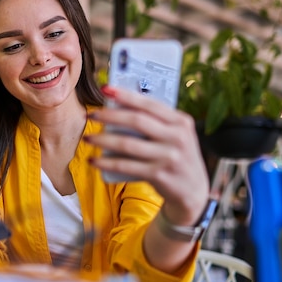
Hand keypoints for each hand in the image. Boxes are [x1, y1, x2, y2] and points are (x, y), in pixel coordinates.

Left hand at [86, 85, 208, 223]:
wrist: (194, 192)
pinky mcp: (159, 175)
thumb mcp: (176, 136)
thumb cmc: (177, 157)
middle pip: (136, 121)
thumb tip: (120, 107)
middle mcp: (178, 137)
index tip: (106, 89)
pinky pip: (126, 166)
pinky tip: (94, 160)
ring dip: (103, 140)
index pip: (150, 104)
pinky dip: (107, 163)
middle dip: (110, 116)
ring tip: (88, 138)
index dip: (126, 95)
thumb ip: (156, 122)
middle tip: (91, 114)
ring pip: (128, 144)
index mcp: (181, 121)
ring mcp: (169, 157)